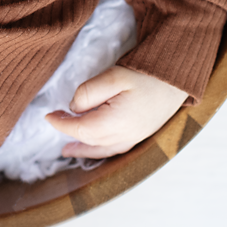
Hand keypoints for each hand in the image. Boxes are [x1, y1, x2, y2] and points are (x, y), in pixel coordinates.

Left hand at [44, 65, 187, 158]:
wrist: (177, 79)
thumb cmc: (146, 75)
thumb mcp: (113, 76)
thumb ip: (89, 93)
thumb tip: (74, 108)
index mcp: (115, 123)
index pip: (80, 129)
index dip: (61, 124)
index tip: (48, 115)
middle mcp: (124, 136)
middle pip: (89, 141)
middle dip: (70, 135)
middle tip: (55, 124)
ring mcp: (134, 138)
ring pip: (102, 150)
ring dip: (83, 150)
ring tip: (68, 150)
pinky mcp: (141, 135)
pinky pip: (115, 150)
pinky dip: (100, 151)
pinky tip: (95, 147)